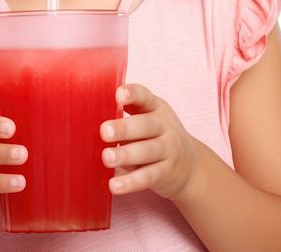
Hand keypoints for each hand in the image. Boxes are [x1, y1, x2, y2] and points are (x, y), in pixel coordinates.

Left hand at [100, 83, 200, 200]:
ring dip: (126, 155)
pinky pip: (148, 177)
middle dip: (124, 128)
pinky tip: (114, 185)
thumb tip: (90, 112)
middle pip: (146, 125)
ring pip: (147, 151)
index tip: (118, 95)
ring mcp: (168, 150)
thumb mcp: (148, 118)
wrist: (191, 166)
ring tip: (107, 158)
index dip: (132, 94)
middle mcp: (165, 127)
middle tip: (104, 131)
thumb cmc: (157, 136)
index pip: (145, 97)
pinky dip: (131, 182)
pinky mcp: (166, 173)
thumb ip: (126, 113)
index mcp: (156, 108)